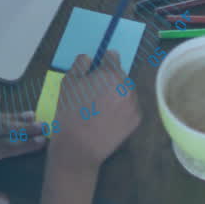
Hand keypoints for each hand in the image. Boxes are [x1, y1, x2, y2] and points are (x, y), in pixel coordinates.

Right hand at [48, 52, 141, 170]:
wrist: (78, 147)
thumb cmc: (70, 112)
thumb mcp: (68, 82)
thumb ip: (80, 64)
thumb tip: (90, 58)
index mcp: (111, 74)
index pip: (112, 56)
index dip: (101, 61)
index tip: (94, 71)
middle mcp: (127, 86)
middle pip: (120, 74)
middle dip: (109, 79)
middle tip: (94, 93)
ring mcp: (134, 104)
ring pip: (126, 90)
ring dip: (117, 92)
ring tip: (100, 106)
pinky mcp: (136, 120)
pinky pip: (130, 106)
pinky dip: (121, 107)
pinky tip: (107, 117)